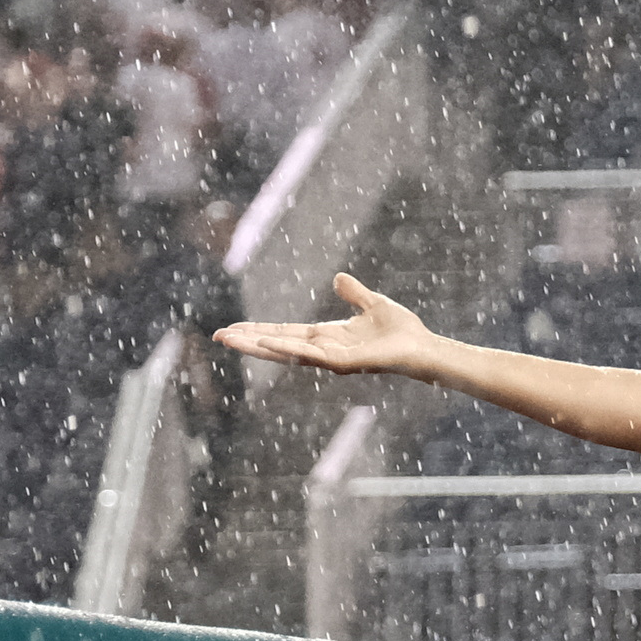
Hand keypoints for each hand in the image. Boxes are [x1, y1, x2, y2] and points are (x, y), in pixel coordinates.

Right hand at [213, 272, 435, 376]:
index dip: (259, 331)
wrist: (423, 347)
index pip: (284, 333)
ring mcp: (331, 358)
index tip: (233, 329)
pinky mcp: (343, 362)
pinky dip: (286, 349)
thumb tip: (338, 278)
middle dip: (248, 341)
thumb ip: (354, 293)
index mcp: (326, 336)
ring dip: (257, 346)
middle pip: (277, 345)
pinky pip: (309, 355)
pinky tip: (266, 343)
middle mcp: (323, 349)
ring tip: (229, 339)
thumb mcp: (372, 304)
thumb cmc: (402, 331)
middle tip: (218, 337)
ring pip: (286, 352)